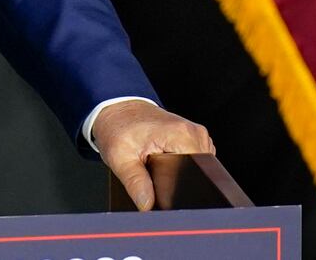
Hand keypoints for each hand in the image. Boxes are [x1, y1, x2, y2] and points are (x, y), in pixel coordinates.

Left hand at [92, 100, 214, 210]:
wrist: (117, 109)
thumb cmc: (117, 127)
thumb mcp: (119, 156)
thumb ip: (135, 182)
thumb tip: (147, 205)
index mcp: (182, 135)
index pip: (197, 173)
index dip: (180, 188)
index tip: (160, 187)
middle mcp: (195, 133)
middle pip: (198, 173)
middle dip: (177, 182)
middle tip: (152, 173)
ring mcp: (196, 135)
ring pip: (197, 169)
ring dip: (179, 174)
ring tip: (156, 165)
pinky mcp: (192, 139)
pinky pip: (194, 161)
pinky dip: (180, 167)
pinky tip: (164, 163)